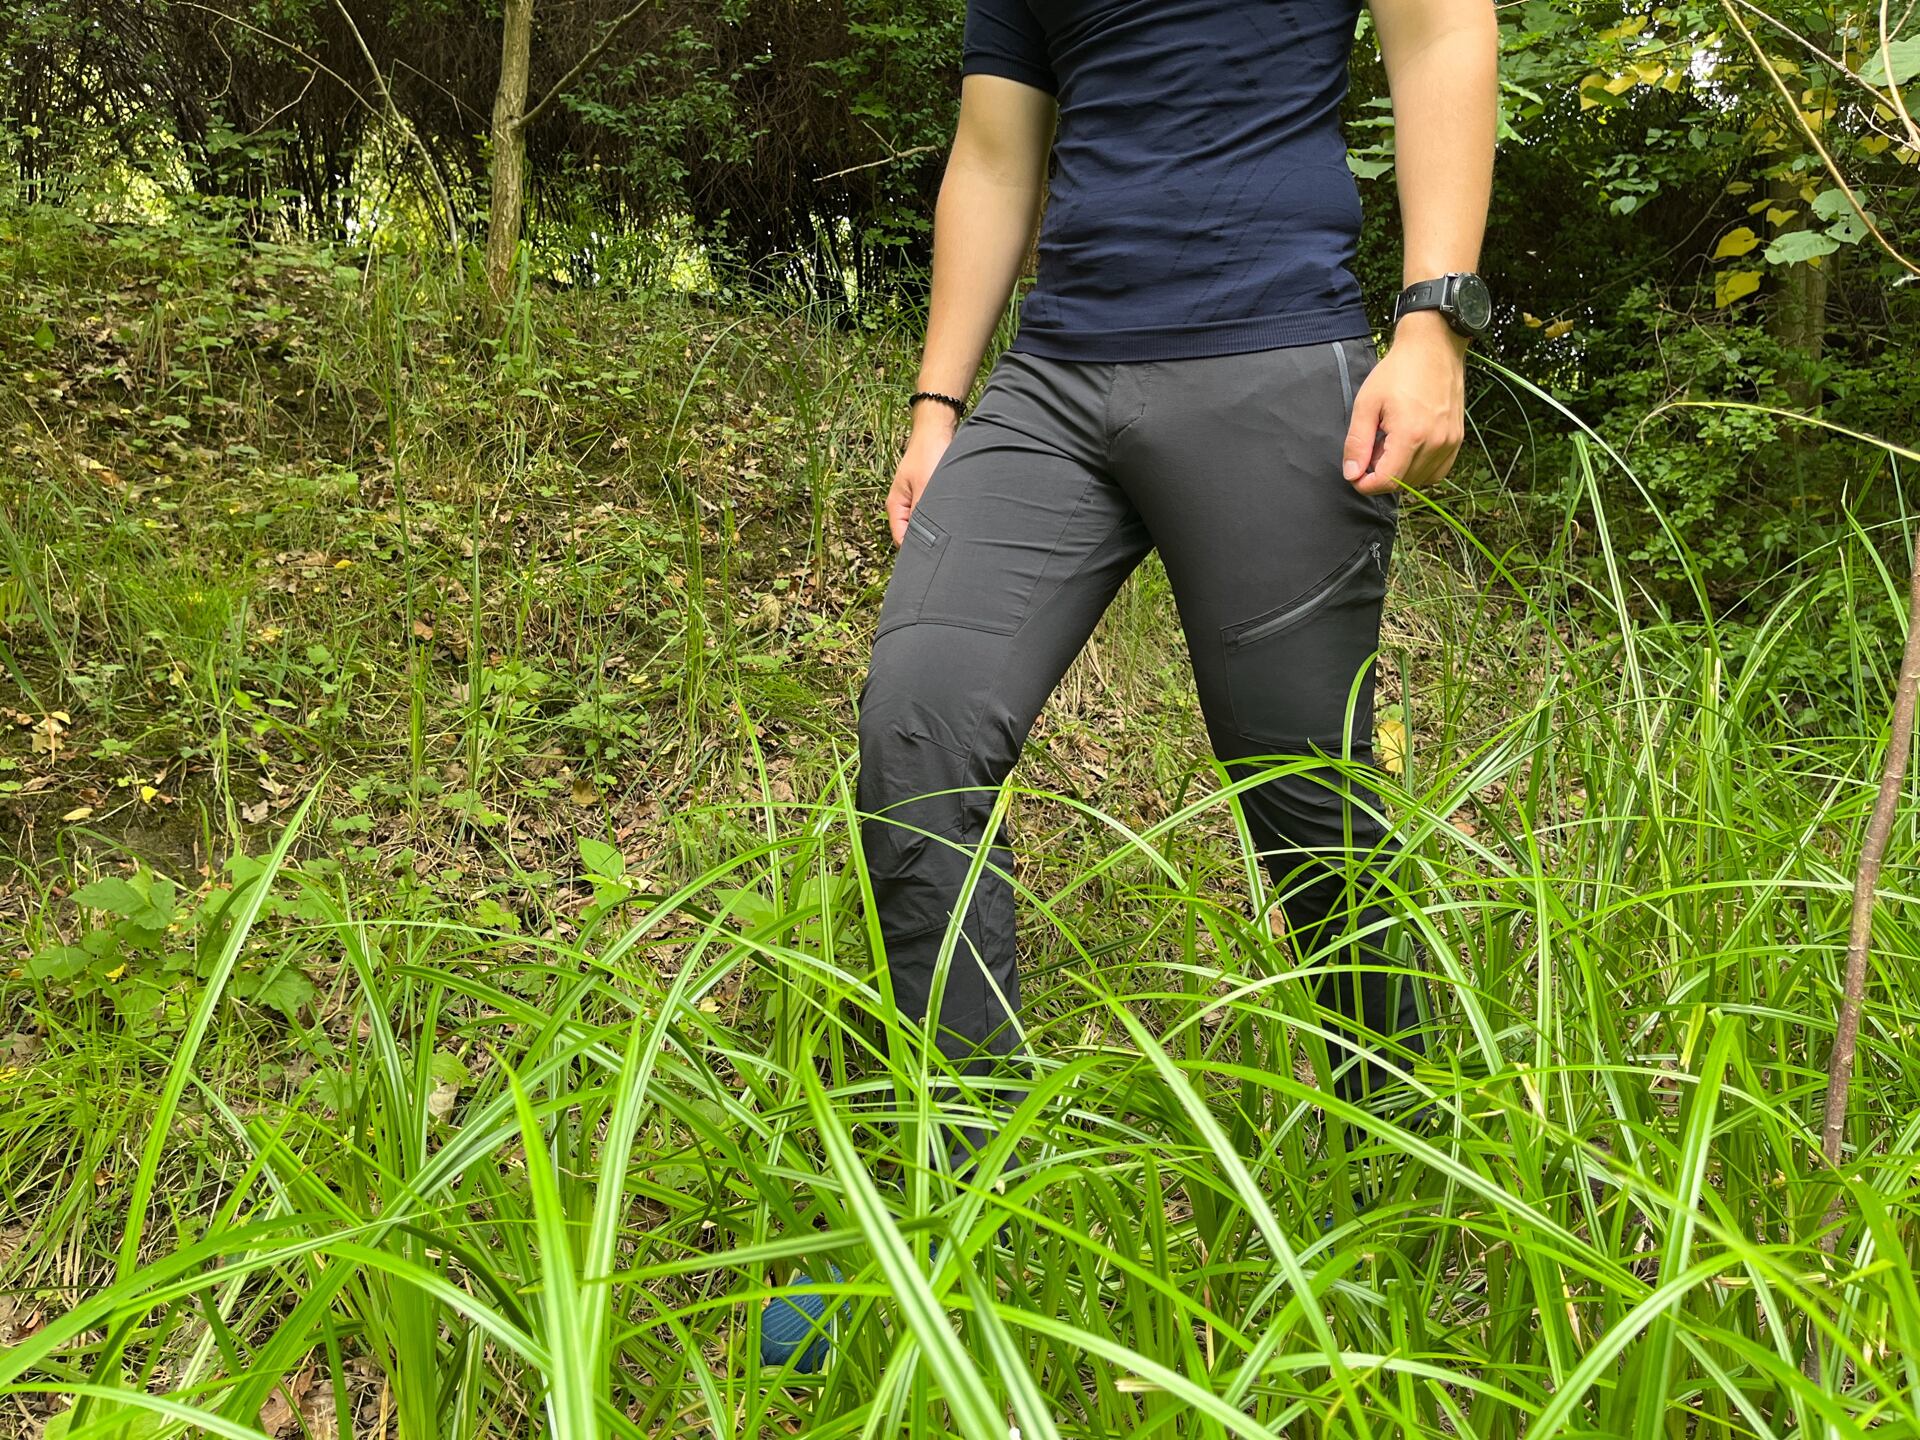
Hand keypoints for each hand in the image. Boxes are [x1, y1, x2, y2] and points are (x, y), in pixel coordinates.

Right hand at [887, 412, 959, 545]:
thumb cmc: (928, 453)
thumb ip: (923, 514)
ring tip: (954, 533)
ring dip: (938, 529)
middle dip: (929, 541)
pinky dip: (944, 518)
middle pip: (914, 535)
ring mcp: (918, 501)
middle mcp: (906, 507)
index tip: (935, 558)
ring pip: (926, 525)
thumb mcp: (926, 486)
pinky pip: (935, 514)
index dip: (916, 551)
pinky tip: (956, 519)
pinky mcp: (931, 496)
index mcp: (896, 506)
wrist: (938, 429)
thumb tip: (925, 540)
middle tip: (948, 547)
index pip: (902, 540)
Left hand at [1342, 311, 1467, 495]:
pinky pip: (1437, 471)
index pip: (1387, 482)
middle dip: (1381, 474)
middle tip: (1372, 447)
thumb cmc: (1398, 371)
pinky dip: (1420, 469)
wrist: (1434, 347)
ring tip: (1390, 442)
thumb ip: (1358, 442)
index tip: (1355, 475)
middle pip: (1403, 483)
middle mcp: (1435, 443)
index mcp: (1411, 435)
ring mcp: (1450, 442)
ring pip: (1420, 480)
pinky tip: (1408, 449)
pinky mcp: (1457, 439)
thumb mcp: (1367, 403)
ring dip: (1400, 471)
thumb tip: (1352, 474)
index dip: (1366, 485)